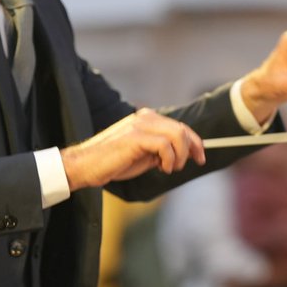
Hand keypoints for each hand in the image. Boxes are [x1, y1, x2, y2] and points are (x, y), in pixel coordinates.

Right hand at [61, 108, 205, 190]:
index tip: (200, 156)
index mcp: (146, 119)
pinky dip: (169, 159)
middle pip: (181, 129)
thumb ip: (161, 150)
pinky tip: (161, 168)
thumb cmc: (113, 162)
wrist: (85, 166)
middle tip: (195, 162)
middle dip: (193, 147)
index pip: (178, 126)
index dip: (194, 141)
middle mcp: (144, 118)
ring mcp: (139, 125)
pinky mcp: (135, 137)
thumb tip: (183, 154)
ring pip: (177, 135)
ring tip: (169, 168)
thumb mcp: (143, 155)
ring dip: (180, 156)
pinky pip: (165, 145)